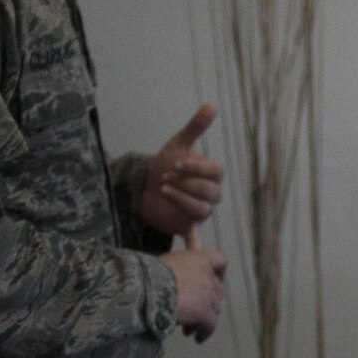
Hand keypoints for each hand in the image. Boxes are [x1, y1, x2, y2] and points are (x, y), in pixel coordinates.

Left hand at [138, 103, 223, 237]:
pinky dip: (195, 246)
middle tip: (165, 177)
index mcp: (212, 175)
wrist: (142, 184)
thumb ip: (196, 127)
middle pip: (210, 192)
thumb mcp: (178, 144)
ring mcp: (199, 211)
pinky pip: (195, 237)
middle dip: (186, 184)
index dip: (196, 169)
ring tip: (163, 189)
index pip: (216, 173)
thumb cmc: (163, 163)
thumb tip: (212, 103)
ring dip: (182, 200)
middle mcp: (210, 194)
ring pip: (202, 209)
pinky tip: (194, 253)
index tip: (175, 164)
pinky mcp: (185, 226)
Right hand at [160, 230, 227, 342]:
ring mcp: (208, 295)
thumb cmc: (149, 274)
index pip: (220, 261)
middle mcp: (208, 275)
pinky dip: (205, 332)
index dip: (218, 272)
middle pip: (216, 289)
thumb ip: (181, 266)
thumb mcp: (167, 261)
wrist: (147, 290)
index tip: (213, 280)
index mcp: (200, 258)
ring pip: (214, 309)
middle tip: (193, 310)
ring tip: (189, 328)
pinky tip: (197, 338)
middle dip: (206, 301)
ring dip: (203, 318)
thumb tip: (180, 268)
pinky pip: (210, 325)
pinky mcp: (205, 313)